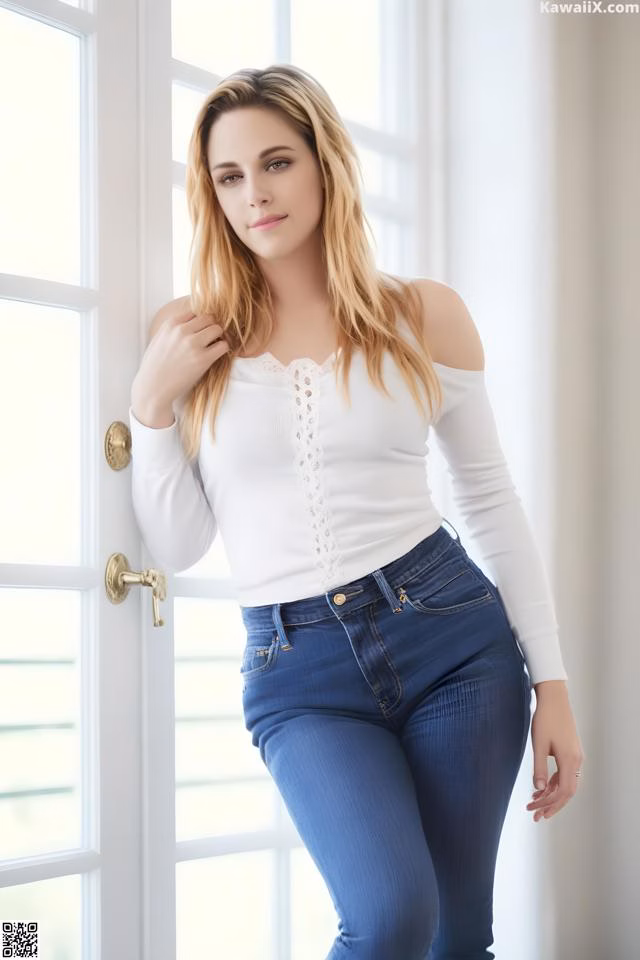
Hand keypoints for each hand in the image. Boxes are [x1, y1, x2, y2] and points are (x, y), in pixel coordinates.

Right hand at [132, 303, 229, 411]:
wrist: (152, 388)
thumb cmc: (154, 366)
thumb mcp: (158, 339)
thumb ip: (173, 328)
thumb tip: (189, 321)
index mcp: (171, 324)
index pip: (195, 311)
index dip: (201, 322)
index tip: (200, 331)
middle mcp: (182, 330)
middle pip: (209, 317)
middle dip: (211, 327)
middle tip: (210, 339)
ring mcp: (193, 344)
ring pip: (218, 329)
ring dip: (219, 337)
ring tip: (212, 347)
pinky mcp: (203, 359)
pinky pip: (223, 346)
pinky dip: (223, 350)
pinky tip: (215, 356)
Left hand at [526, 685, 584, 821]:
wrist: (554, 699)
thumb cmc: (545, 719)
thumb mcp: (539, 744)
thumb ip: (539, 768)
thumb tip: (538, 789)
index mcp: (570, 761)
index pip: (563, 792)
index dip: (550, 804)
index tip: (535, 811)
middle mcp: (576, 761)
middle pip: (567, 792)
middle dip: (551, 805)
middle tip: (535, 815)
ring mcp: (575, 756)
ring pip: (566, 784)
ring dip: (551, 795)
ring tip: (534, 802)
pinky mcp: (570, 752)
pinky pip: (564, 774)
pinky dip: (553, 783)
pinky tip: (540, 788)